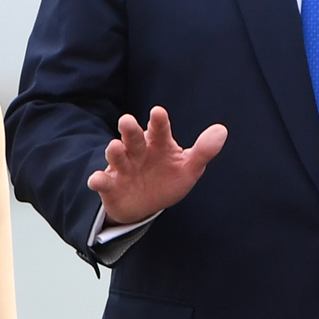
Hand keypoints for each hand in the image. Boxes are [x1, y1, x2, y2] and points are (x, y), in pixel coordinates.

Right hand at [87, 106, 226, 225]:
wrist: (145, 205)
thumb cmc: (167, 179)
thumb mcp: (189, 168)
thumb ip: (204, 150)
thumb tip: (222, 130)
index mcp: (157, 143)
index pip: (159, 130)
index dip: (158, 122)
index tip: (158, 112)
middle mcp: (138, 151)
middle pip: (133, 137)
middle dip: (130, 130)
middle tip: (127, 121)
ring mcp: (122, 167)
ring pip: (116, 156)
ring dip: (114, 151)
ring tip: (115, 147)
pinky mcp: (110, 185)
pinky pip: (102, 181)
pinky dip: (98, 180)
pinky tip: (96, 180)